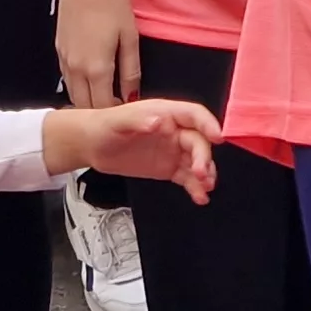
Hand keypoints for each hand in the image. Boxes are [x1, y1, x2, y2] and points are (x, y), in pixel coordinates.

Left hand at [43, 98, 221, 203]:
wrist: (92, 144)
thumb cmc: (105, 126)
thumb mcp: (119, 120)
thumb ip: (139, 120)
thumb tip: (160, 122)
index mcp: (166, 113)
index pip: (194, 115)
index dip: (208, 124)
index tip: (218, 137)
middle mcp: (174, 131)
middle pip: (199, 141)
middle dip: (204, 157)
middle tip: (201, 172)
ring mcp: (173, 151)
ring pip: (197, 162)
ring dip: (205, 173)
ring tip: (205, 187)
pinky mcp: (168, 169)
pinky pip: (187, 178)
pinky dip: (196, 187)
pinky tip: (200, 197)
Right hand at [54, 0, 139, 107]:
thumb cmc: (112, 3)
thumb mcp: (129, 36)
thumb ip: (131, 70)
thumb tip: (133, 97)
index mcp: (96, 68)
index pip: (103, 108)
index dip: (116, 115)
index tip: (129, 111)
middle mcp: (75, 69)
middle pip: (85, 106)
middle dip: (101, 113)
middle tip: (119, 107)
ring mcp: (64, 60)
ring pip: (73, 94)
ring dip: (88, 101)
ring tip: (107, 95)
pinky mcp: (58, 50)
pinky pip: (67, 79)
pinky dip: (78, 87)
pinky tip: (91, 81)